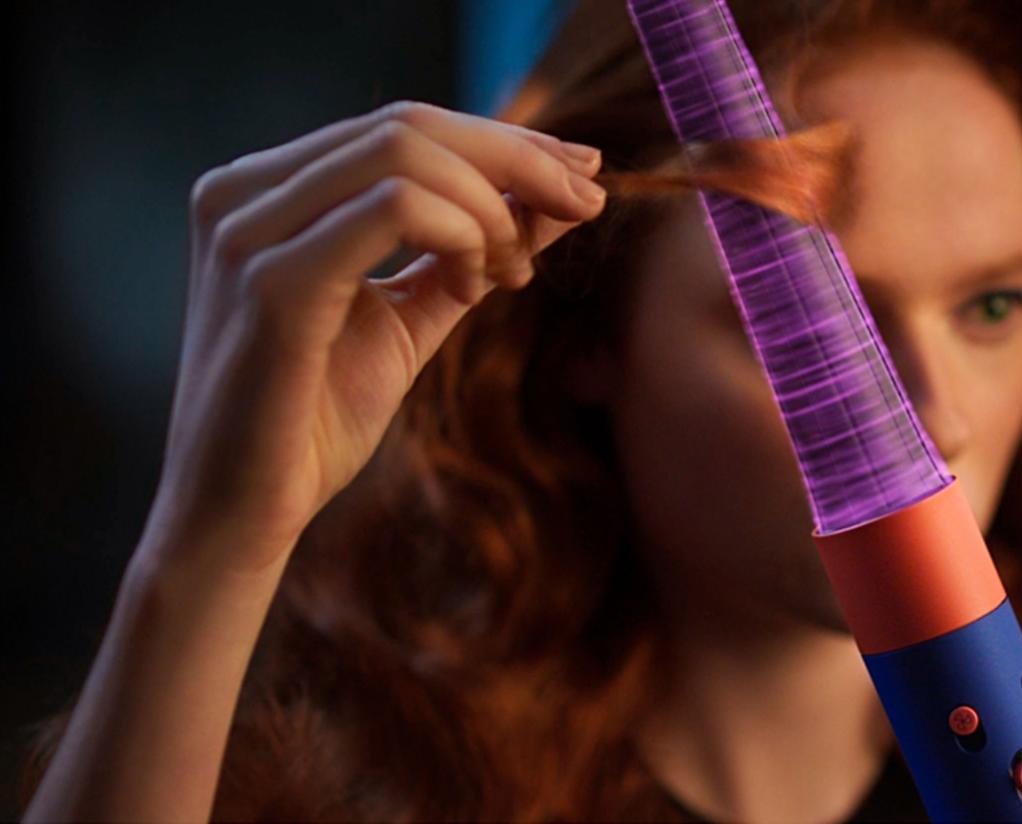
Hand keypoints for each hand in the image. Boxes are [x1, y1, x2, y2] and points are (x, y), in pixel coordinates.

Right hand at [147, 100, 606, 575]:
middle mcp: (243, 192)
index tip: (582, 176)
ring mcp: (248, 231)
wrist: (241, 513)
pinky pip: (393, 208)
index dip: (505, 143)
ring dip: (490, 207)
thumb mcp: (416, 312)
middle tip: (585, 203)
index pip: (402, 126)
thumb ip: (477, 247)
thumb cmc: (316, 417)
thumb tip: (567, 194)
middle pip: (409, 125)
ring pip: (404, 153)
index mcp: (268, 188)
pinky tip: (472, 287)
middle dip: (519, 159)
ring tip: (512, 273)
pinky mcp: (271, 283)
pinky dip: (459, 235)